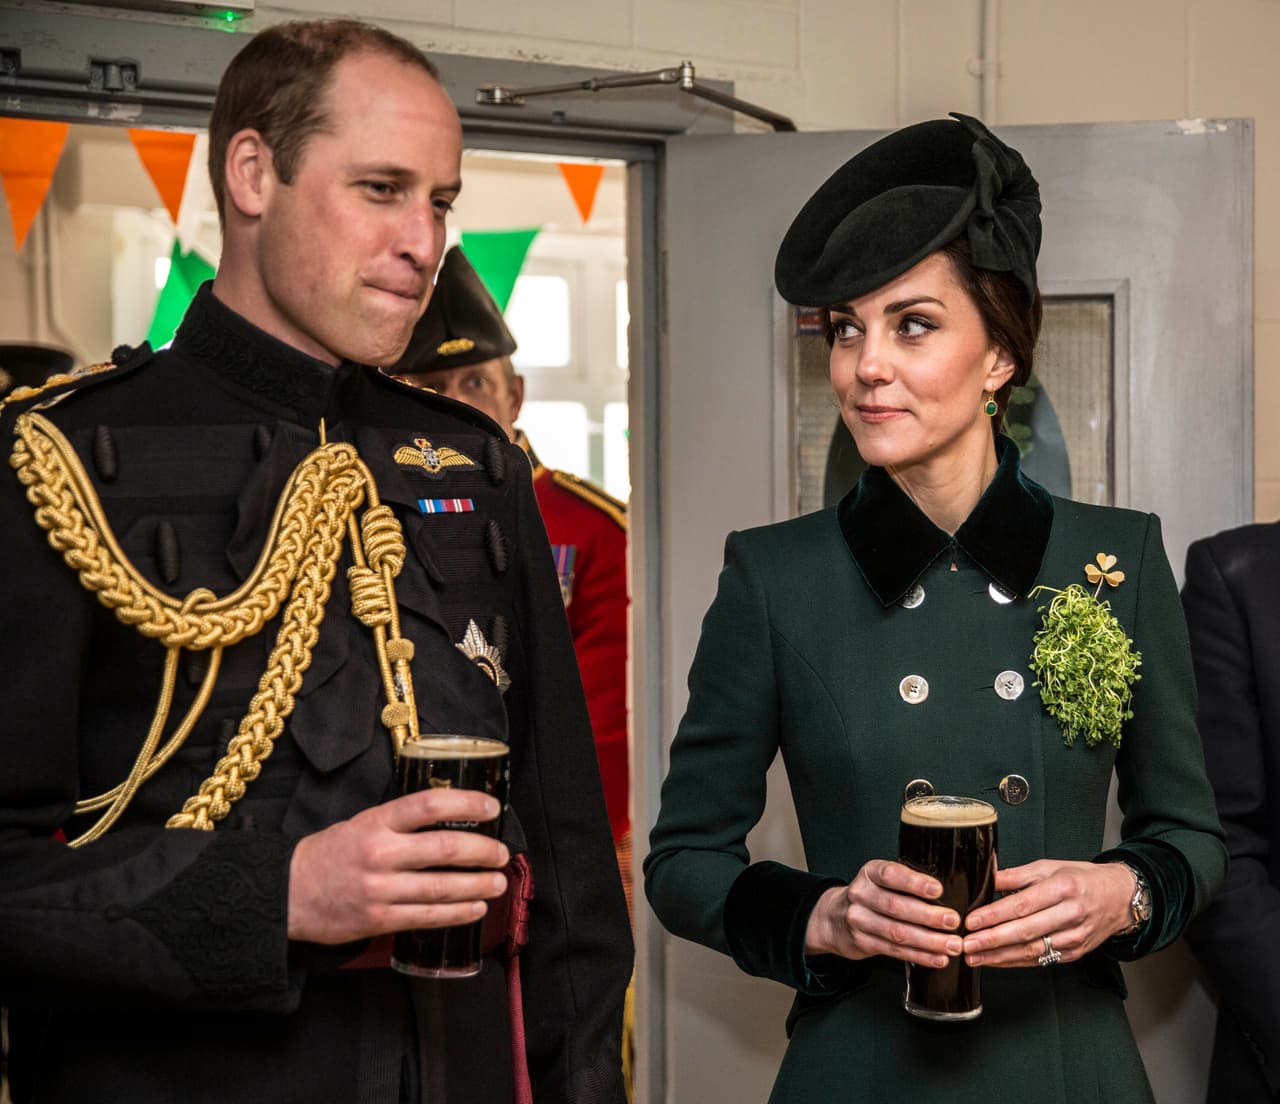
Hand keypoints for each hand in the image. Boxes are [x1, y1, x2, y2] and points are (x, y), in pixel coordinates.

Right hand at [287, 788, 508, 944]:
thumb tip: (451, 819)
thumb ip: (401, 822)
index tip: (491, 808)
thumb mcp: (363, 822)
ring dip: (478, 885)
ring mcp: (380, 889)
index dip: (466, 804)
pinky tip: (476, 908)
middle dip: (482, 851)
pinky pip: (428, 917)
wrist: (287, 892)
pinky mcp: (378, 920)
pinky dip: (458, 914)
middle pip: (445, 849)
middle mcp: (381, 853)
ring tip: (498, 881)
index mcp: (377, 822)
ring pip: (442, 887)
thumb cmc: (331, 853)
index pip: (429, 805)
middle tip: (501, 853)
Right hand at [804, 860, 963, 967]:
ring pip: (897, 932)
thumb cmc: (869, 896)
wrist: (834, 918)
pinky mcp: (863, 942)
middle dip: (928, 916)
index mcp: (869, 873)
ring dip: (929, 941)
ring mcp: (859, 920)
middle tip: (953, 921)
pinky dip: (920, 956)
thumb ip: (905, 884)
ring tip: (952, 944)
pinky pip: (895, 951)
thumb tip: (946, 896)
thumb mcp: (880, 881)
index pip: (890, 875)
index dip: (914, 882)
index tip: (938, 890)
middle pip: (896, 906)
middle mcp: (861, 895)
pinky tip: (937, 958)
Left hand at [961, 859, 1134, 967]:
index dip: (994, 915)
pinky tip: (996, 961)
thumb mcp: (1049, 867)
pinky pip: (1041, 960)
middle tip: (966, 944)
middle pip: (1026, 931)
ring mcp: (1075, 937)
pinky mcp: (1075, 953)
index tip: (971, 920)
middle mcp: (1071, 914)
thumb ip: (1016, 875)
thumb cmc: (1081, 879)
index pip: (1023, 904)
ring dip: (999, 956)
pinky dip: (1016, 962)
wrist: (1120, 897)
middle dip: (992, 940)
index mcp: (1063, 888)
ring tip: (974, 957)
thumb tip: (985, 876)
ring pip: (1032, 950)